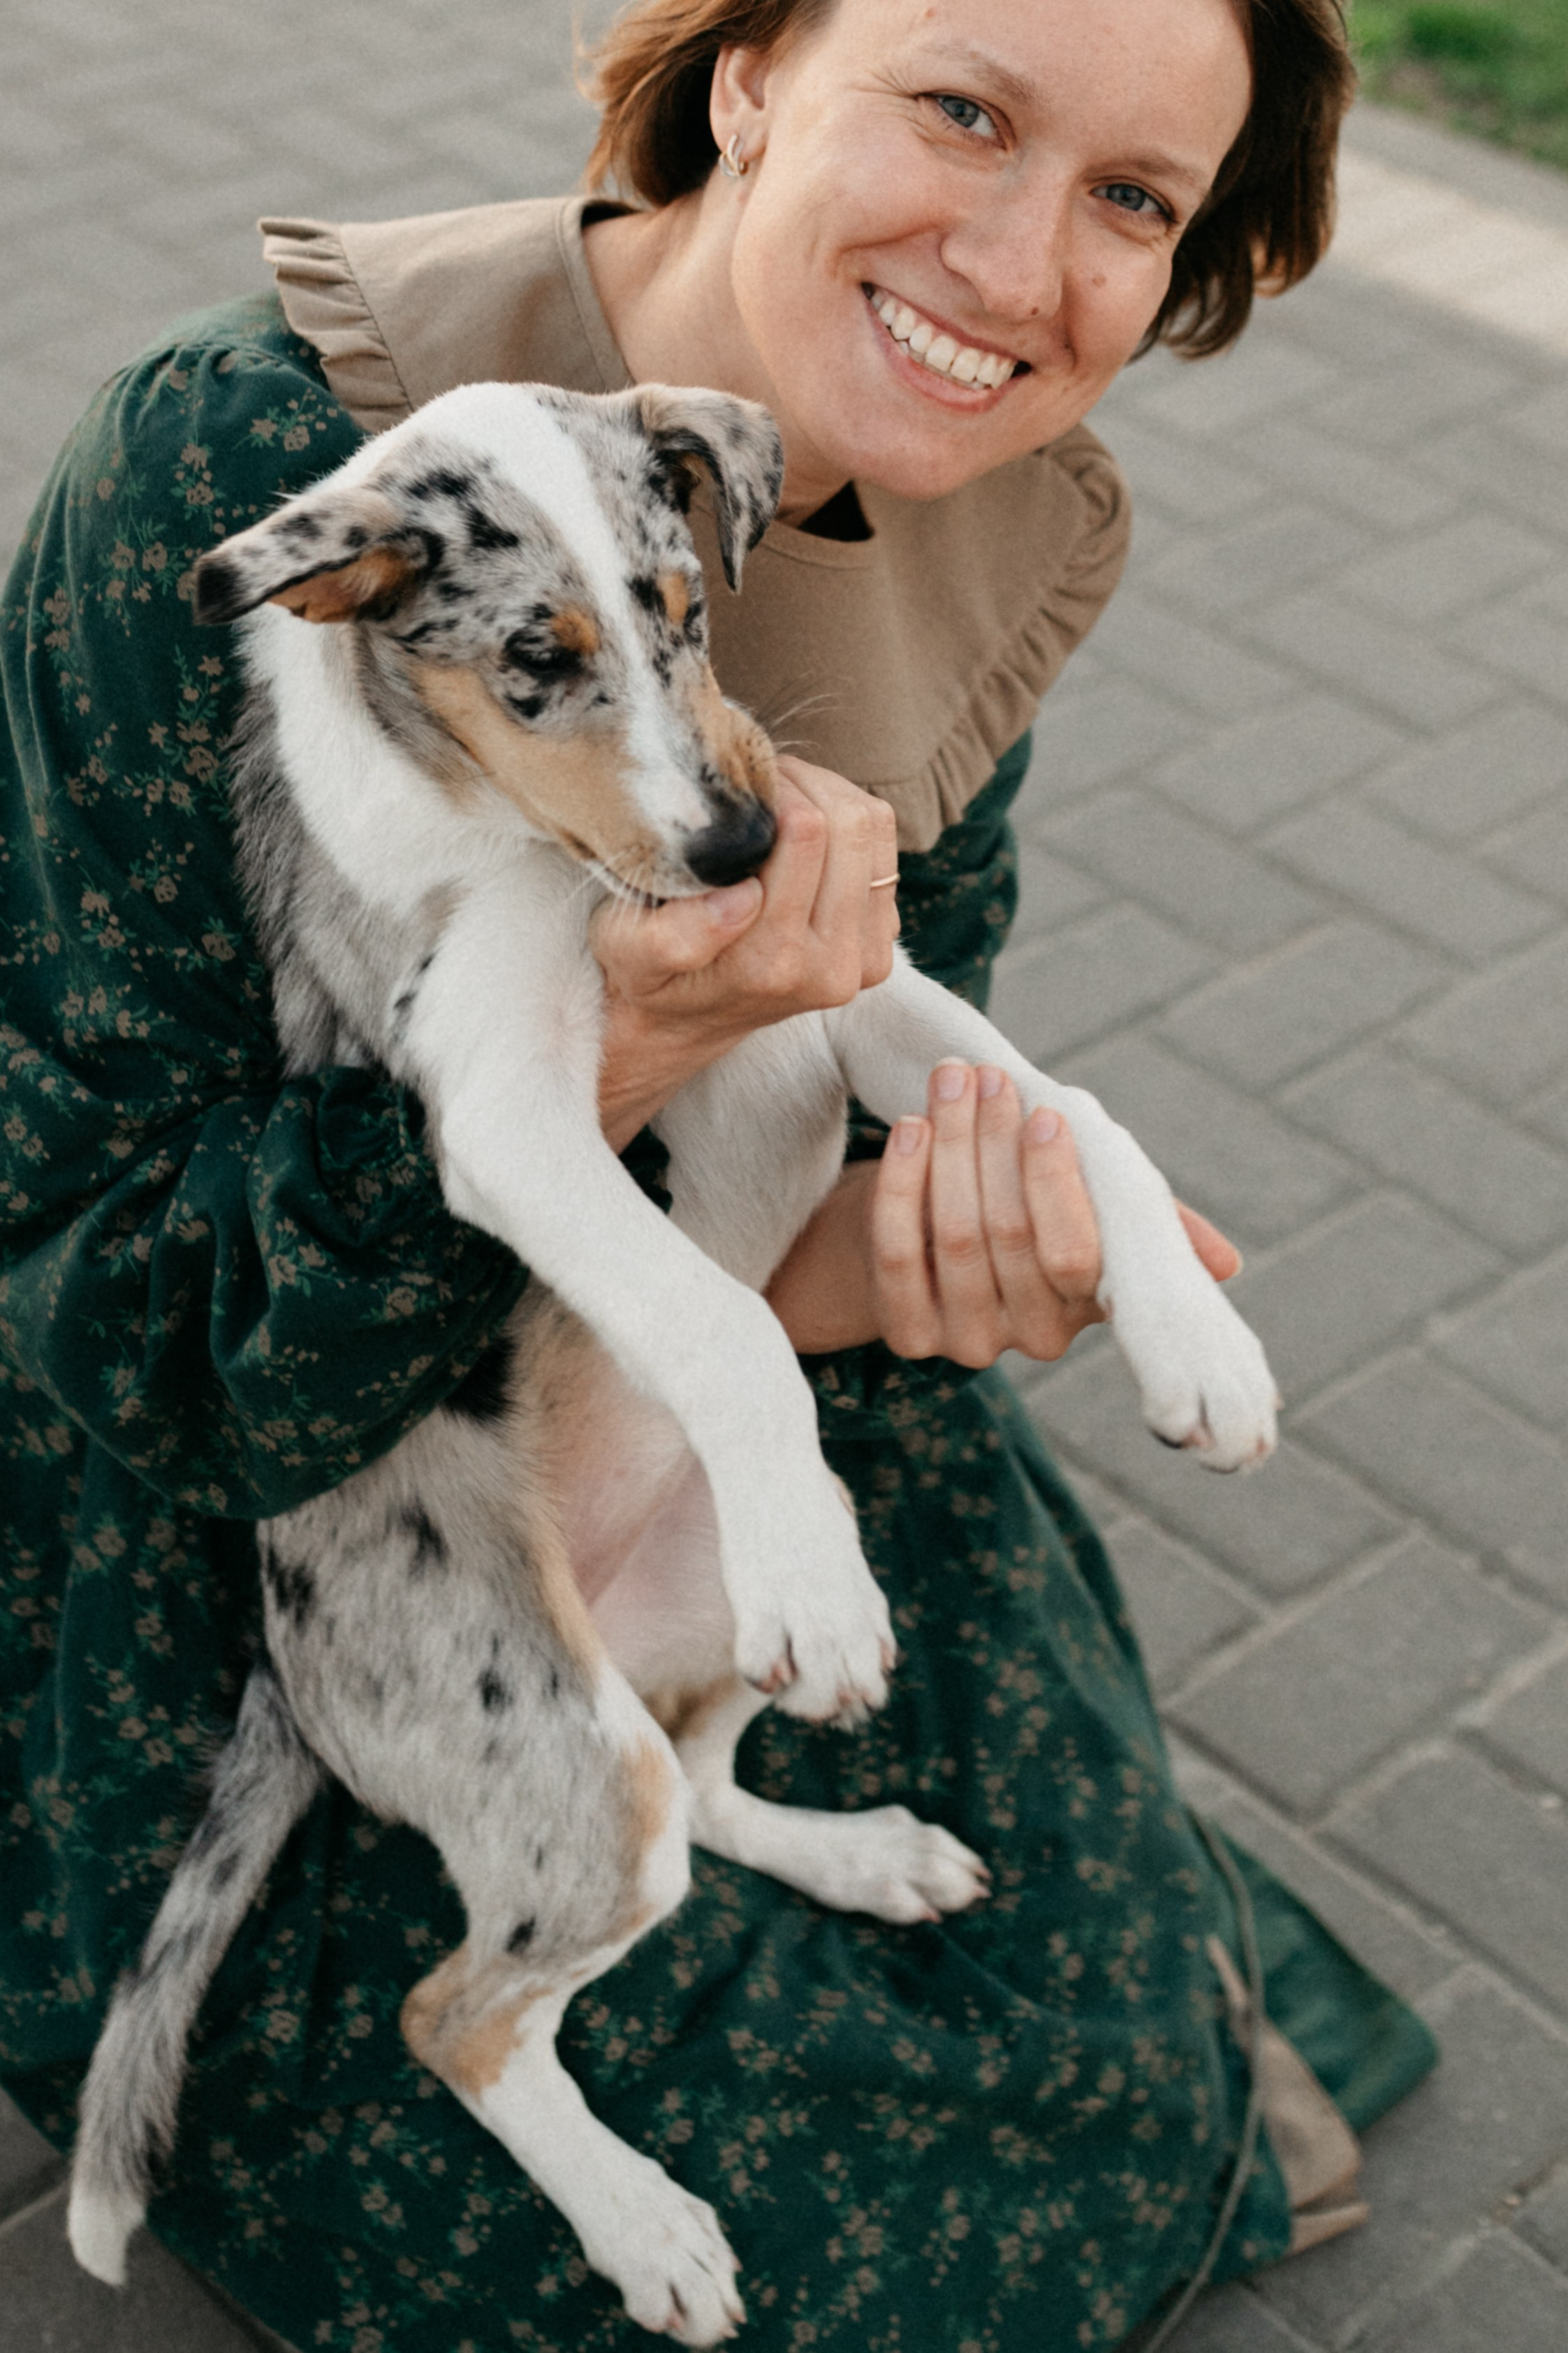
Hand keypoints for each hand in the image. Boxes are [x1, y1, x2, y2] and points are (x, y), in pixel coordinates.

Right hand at [593, 757, 899, 1149]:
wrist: (684, 1023)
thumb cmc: (649, 973)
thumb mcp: (629, 952)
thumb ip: (674, 935)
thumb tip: (744, 898)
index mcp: (771, 963)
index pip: (807, 833)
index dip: (776, 787)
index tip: (741, 781)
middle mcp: (829, 968)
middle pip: (851, 826)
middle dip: (807, 784)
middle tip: (761, 778)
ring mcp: (863, 963)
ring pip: (875, 832)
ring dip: (830, 796)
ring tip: (781, 798)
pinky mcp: (878, 951)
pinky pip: (885, 853)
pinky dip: (849, 824)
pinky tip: (804, 830)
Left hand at [767, 1060, 1240, 1364]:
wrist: (927, 1239)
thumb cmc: (1029, 1206)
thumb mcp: (1090, 1208)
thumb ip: (1142, 1217)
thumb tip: (1225, 1263)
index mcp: (1091, 1306)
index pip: (1075, 1253)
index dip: (1056, 1181)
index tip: (1049, 1110)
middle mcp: (1034, 1338)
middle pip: (1007, 1235)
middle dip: (993, 1142)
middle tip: (984, 1076)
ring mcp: (967, 1342)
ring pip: (955, 1236)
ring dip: (948, 1147)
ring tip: (949, 1081)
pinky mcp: (908, 1335)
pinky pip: (898, 1252)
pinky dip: (901, 1183)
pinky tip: (910, 1127)